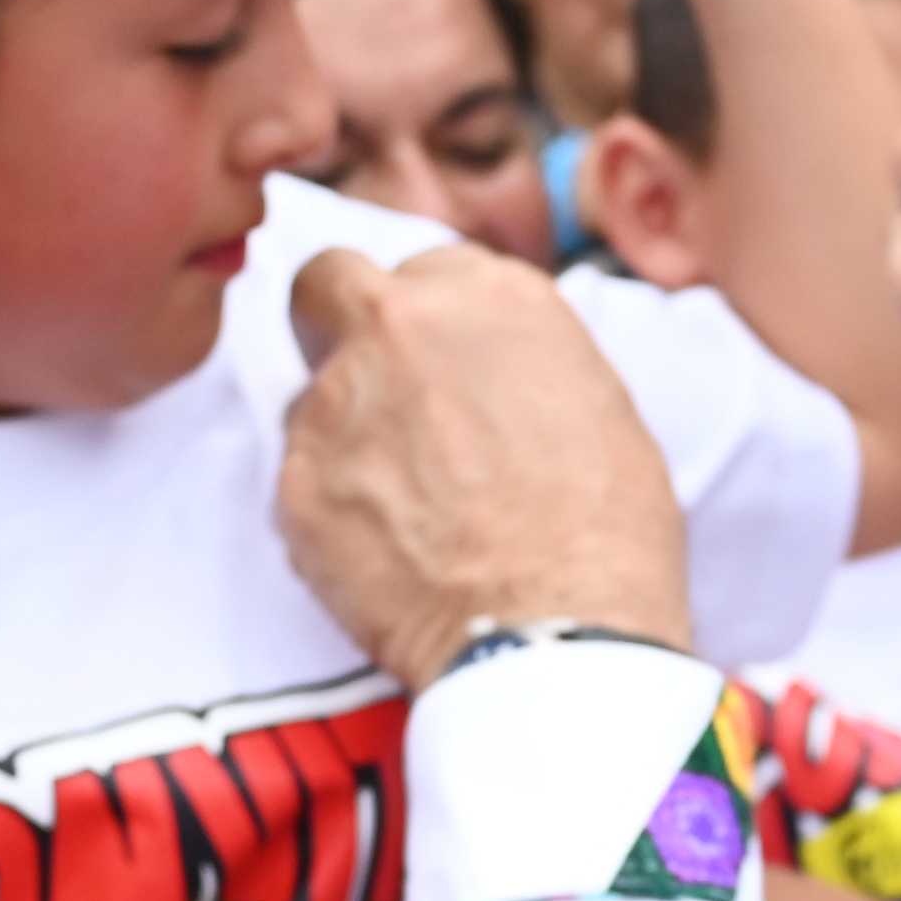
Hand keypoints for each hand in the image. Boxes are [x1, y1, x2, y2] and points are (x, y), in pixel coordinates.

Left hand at [276, 244, 693, 687]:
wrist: (557, 630)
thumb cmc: (605, 532)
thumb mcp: (597, 404)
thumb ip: (516, 360)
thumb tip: (486, 375)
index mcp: (489, 296)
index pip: (421, 270)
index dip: (423, 319)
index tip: (432, 361)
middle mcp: (401, 327)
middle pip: (328, 286)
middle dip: (338, 325)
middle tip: (374, 394)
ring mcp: (337, 401)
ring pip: (311, 397)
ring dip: (344, 437)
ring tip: (406, 510)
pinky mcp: (295, 481)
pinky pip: (300, 480)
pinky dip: (331, 511)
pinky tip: (387, 554)